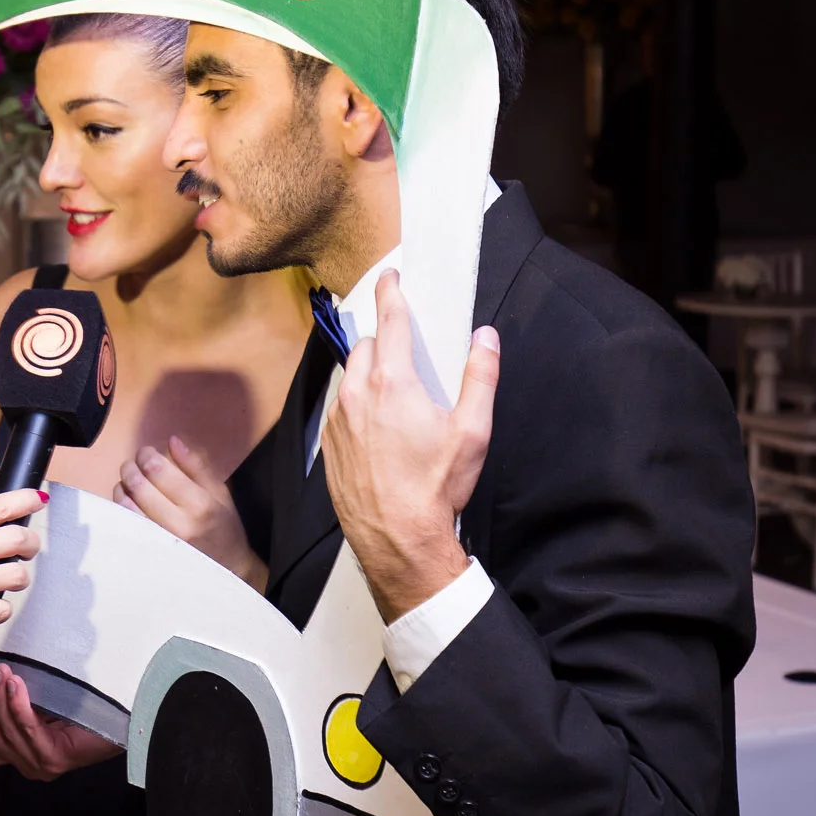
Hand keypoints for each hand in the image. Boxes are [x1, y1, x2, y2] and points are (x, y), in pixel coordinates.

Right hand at [0, 662, 121, 779]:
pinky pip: (26, 727)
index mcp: (19, 755)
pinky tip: (16, 684)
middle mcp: (26, 764)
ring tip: (1, 673)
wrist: (120, 719)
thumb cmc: (81, 709)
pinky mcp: (54, 758)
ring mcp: (40, 765)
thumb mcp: (38, 704)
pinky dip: (16, 704)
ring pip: (5, 732)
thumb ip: (14, 702)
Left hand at [115, 436, 264, 590]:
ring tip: (130, 482)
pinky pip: (124, 523)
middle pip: (138, 485)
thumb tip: (172, 440)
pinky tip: (128, 502)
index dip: (146, 455)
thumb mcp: (219, 493)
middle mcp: (178, 524)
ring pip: (125, 504)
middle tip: (133, 464)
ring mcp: (160, 541)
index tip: (146, 452)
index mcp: (199, 505)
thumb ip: (196, 466)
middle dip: (131, 467)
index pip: (158, 469)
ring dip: (123, 486)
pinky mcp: (148, 551)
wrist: (226, 571)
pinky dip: (121, 506)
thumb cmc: (222, 528)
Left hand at [320, 271, 499, 622]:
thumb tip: (485, 340)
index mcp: (393, 383)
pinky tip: (381, 431)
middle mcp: (358, 394)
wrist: (397, 538)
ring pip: (352, 377)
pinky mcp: (330, 444)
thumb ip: (480, 377)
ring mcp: (338, 420)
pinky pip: (341, 409)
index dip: (391, 293)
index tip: (391, 277)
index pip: (390, 321)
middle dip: (387, 344)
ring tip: (399, 402)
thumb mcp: (472, 431)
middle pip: (368, 347)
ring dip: (371, 376)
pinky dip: (358, 407)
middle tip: (410, 361)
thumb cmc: (434, 488)